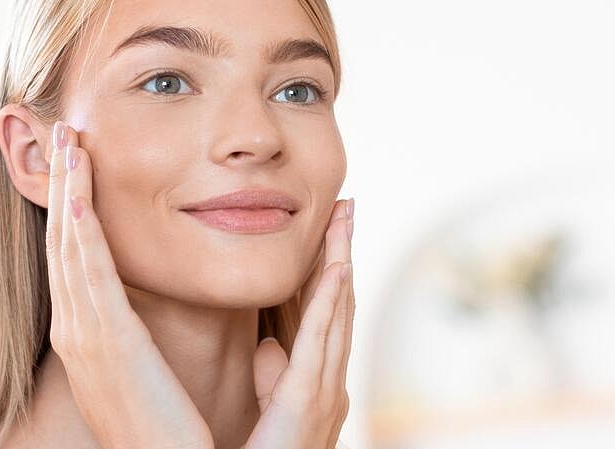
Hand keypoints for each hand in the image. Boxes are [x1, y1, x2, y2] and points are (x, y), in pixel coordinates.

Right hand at [45, 120, 214, 448]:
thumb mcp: (139, 369)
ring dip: (68, 191)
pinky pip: (89, 273)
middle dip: (61, 184)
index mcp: (87, 332)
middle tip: (61, 132)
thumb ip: (136, 335)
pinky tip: (78, 195)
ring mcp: (85, 333)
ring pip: (70, 246)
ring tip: (68, 142)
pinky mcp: (107, 340)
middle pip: (62, 240)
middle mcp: (76, 327)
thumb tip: (143, 313)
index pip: (73, 255)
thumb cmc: (160, 426)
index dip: (71, 205)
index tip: (76, 163)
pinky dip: (80, 230)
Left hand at [242, 198, 355, 448]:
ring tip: (343, 219)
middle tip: (347, 207)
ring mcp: (325, 389)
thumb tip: (267, 348)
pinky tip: (336, 267)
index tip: (332, 231)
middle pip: (339, 303)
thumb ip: (273, 377)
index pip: (327, 314)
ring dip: (340, 261)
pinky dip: (329, 300)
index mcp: (321, 382)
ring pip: (336, 311)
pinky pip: (320, 339)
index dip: (330, 270)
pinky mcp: (307, 398)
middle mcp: (332, 381)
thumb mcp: (272, 408)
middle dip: (343, 252)